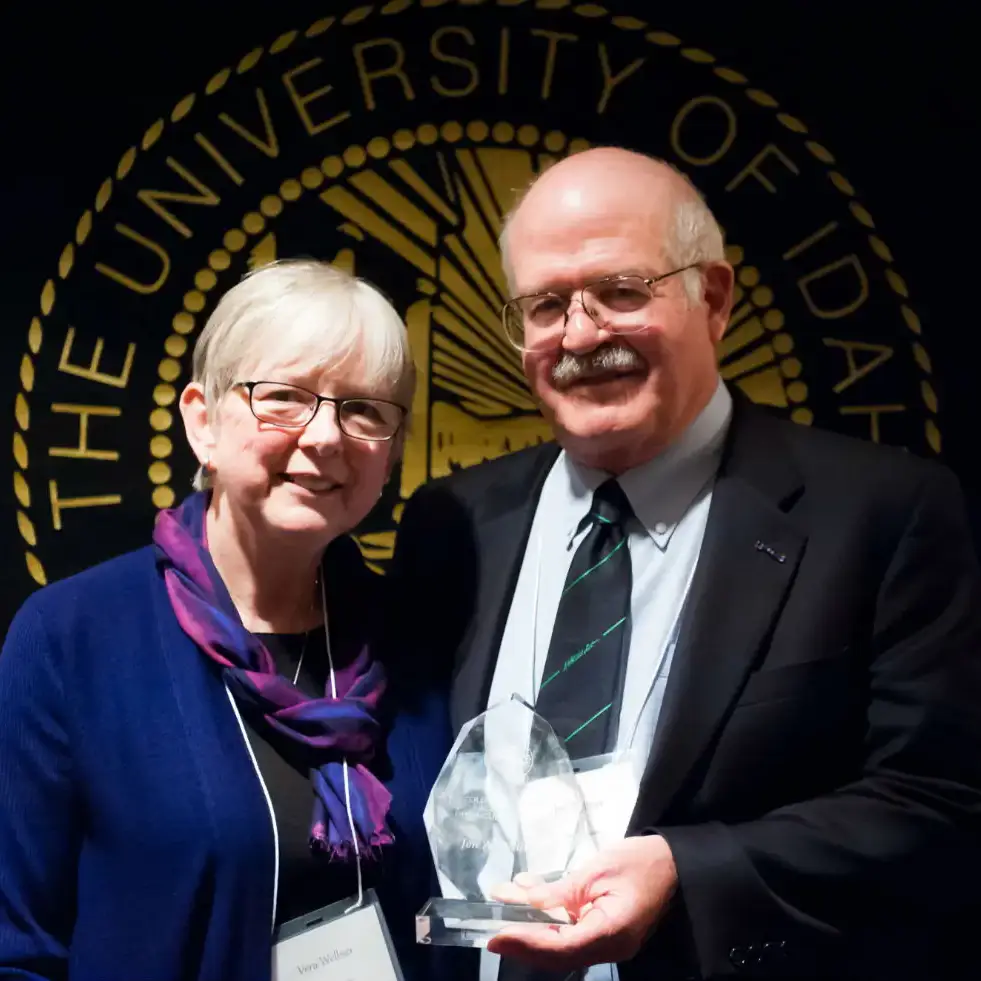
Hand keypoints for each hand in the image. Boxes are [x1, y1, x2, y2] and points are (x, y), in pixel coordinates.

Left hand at [487, 835, 677, 971]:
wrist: (673, 861)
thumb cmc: (640, 861)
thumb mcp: (596, 871)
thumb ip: (561, 891)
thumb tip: (526, 902)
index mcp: (612, 933)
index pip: (561, 947)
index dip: (526, 943)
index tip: (498, 936)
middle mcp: (609, 946)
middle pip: (558, 953)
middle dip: (523, 942)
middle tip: (492, 934)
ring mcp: (607, 941)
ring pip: (561, 942)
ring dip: (531, 925)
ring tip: (504, 902)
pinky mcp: (604, 930)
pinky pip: (571, 929)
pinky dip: (548, 917)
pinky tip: (527, 893)